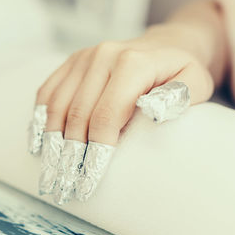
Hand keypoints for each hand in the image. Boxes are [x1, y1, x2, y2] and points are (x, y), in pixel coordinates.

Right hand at [32, 32, 214, 203]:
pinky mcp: (73, 62)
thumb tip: (150, 111)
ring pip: (57, 106)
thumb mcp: (195, 82)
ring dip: (52, 144)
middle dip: (70, 156)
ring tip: (51, 174)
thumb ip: (177, 97)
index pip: (106, 117)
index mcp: (132, 63)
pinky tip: (39, 143)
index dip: (96, 153)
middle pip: (78, 115)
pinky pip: (48, 91)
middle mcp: (103, 56)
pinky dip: (40, 119)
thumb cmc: (180, 72)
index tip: (89, 182)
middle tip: (65, 188)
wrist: (165, 46)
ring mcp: (84, 57)